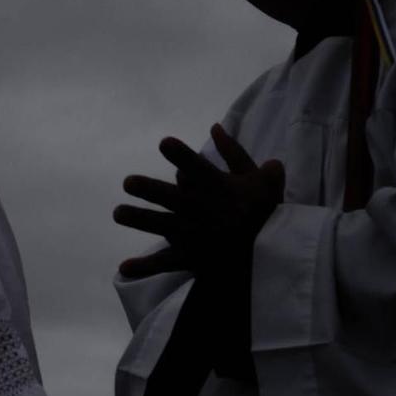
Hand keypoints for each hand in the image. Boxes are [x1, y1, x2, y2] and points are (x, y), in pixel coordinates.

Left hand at [114, 125, 285, 281]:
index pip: (195, 166)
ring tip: (119, 213)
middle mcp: (200, 209)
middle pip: (167, 196)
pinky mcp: (191, 258)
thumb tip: (215, 127)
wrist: (277, 257)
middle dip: (146, 189)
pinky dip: (143, 268)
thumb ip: (235, 152)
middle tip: (128, 183)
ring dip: (136, 219)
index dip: (180, 154)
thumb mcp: (262, 178)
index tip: (165, 144)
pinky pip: (164, 264)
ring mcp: (193, 235)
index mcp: (217, 188)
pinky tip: (123, 269)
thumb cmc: (268, 213)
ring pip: (158, 224)